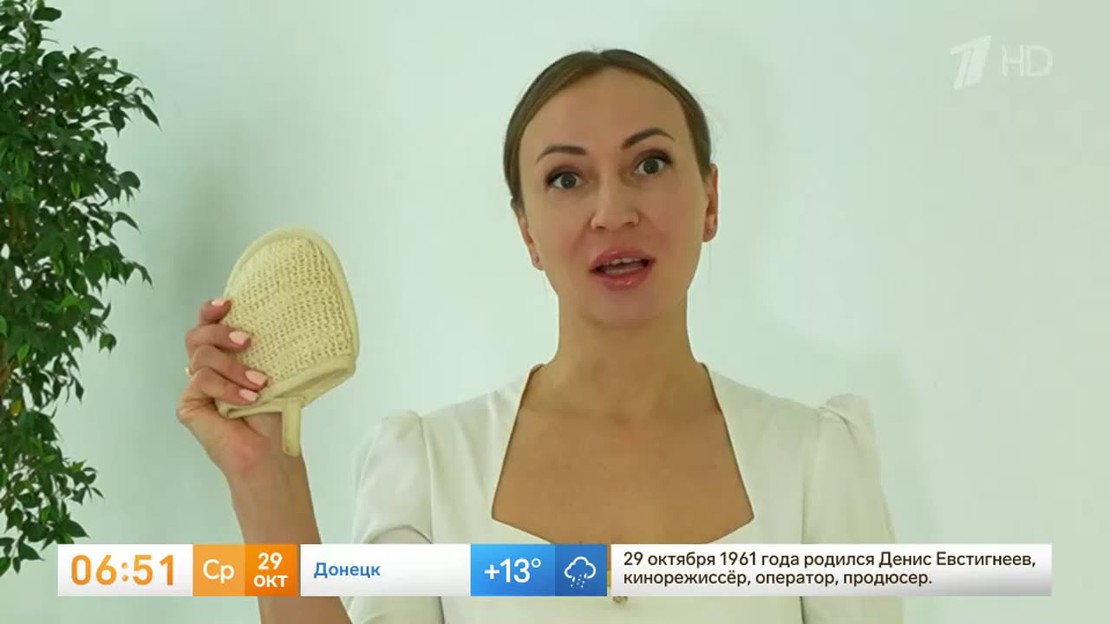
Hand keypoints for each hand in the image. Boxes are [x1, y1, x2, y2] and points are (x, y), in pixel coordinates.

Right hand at [177, 298, 287, 480]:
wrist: (268, 449)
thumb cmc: (273, 411)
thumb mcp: (267, 368)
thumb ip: (253, 347)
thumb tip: (254, 318)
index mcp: (224, 359)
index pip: (207, 326)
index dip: (211, 311)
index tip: (229, 303)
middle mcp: (206, 371)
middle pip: (196, 335)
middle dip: (221, 331)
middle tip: (248, 342)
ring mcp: (195, 388)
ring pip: (202, 356)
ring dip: (234, 368)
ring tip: (259, 384)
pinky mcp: (188, 404)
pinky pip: (201, 380)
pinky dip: (228, 388)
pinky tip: (247, 400)